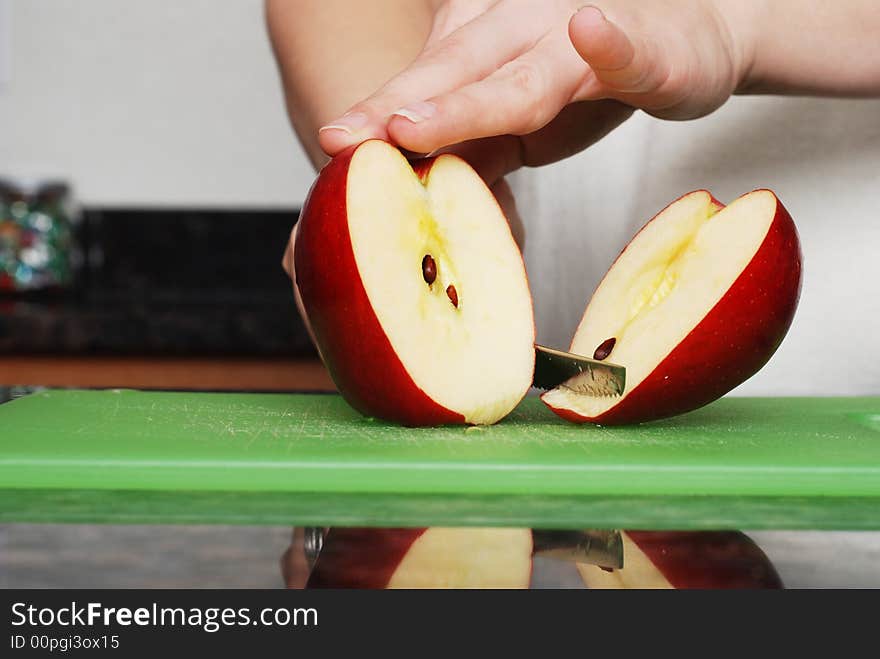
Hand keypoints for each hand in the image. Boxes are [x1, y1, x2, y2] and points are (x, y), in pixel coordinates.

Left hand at [318, 0, 752, 173]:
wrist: (692, 39)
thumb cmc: (593, 79)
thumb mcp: (520, 120)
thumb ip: (469, 144)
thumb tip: (408, 189)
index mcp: (486, 45)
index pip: (423, 83)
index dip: (376, 115)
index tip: (330, 149)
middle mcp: (524, 28)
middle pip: (452, 71)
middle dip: (395, 108)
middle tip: (340, 138)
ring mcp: (581, 34)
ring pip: (522, 74)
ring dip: (468, 97)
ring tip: (413, 122)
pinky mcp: (646, 48)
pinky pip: (627, 49)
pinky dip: (608, 44)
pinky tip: (589, 30)